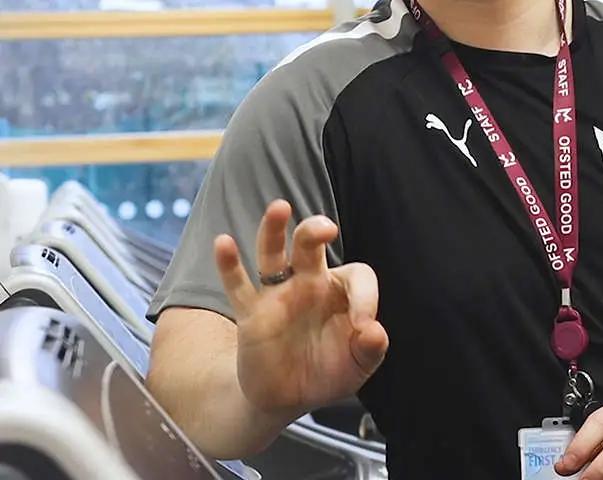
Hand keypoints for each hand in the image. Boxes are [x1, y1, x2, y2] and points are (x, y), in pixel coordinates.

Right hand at [214, 199, 388, 417]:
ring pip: (273, 254)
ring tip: (280, 208)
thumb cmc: (328, 372)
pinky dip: (229, 265)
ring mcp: (278, 296)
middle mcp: (308, 283)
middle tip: (326, 228)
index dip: (366, 296)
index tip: (365, 326)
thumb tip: (374, 332)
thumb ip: (370, 349)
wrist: (288, 399)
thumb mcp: (358, 365)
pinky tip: (223, 242)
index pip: (356, 275)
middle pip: (310, 246)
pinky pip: (238, 285)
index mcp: (339, 291)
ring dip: (274, 230)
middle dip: (316, 231)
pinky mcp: (252, 314)